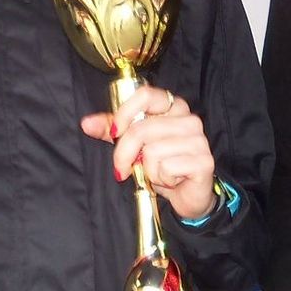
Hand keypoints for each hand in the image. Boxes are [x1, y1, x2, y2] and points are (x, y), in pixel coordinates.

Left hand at [79, 85, 217, 221]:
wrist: (188, 196)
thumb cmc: (162, 166)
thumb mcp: (133, 145)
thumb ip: (112, 130)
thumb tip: (86, 123)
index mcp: (173, 106)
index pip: (145, 94)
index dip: (124, 113)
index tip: (115, 133)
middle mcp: (189, 119)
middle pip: (142, 129)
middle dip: (125, 154)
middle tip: (124, 168)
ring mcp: (198, 140)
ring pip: (153, 151)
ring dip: (147, 170)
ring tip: (156, 173)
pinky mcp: (204, 161)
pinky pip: (167, 168)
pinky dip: (161, 179)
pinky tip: (170, 180)